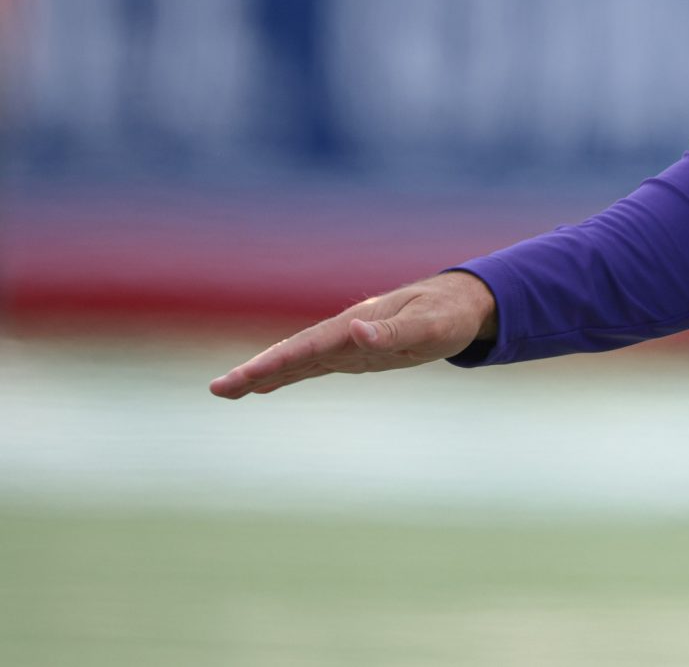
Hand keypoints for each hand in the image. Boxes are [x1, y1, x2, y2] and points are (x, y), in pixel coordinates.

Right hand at [208, 270, 498, 399]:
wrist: (463, 305)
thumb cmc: (449, 314)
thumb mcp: (431, 326)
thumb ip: (394, 331)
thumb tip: (356, 331)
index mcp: (359, 322)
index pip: (310, 346)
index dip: (278, 362)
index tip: (247, 376)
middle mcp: (346, 332)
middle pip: (294, 353)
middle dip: (256, 371)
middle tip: (218, 389)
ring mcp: (347, 344)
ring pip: (297, 361)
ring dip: (263, 375)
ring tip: (225, 391)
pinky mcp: (354, 354)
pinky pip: (313, 367)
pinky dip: (286, 376)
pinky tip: (262, 387)